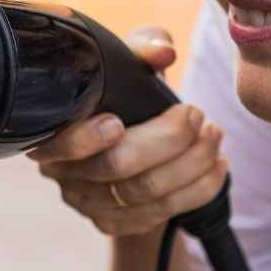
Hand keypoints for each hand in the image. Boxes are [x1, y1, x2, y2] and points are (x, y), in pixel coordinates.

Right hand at [30, 25, 227, 235]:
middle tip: (198, 116)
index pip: (60, 143)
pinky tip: (217, 167)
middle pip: (114, 168)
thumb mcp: (130, 63)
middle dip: (166, 141)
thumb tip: (163, 53)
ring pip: (143, 195)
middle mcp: (62, 172)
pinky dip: (197, 191)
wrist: (130, 139)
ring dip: (190, 165)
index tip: (118, 121)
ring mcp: (86, 202)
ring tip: (215, 136)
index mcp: (52, 129)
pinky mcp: (113, 223)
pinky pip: (159, 215)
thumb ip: (143, 47)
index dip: (86, 138)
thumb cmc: (124, 92)